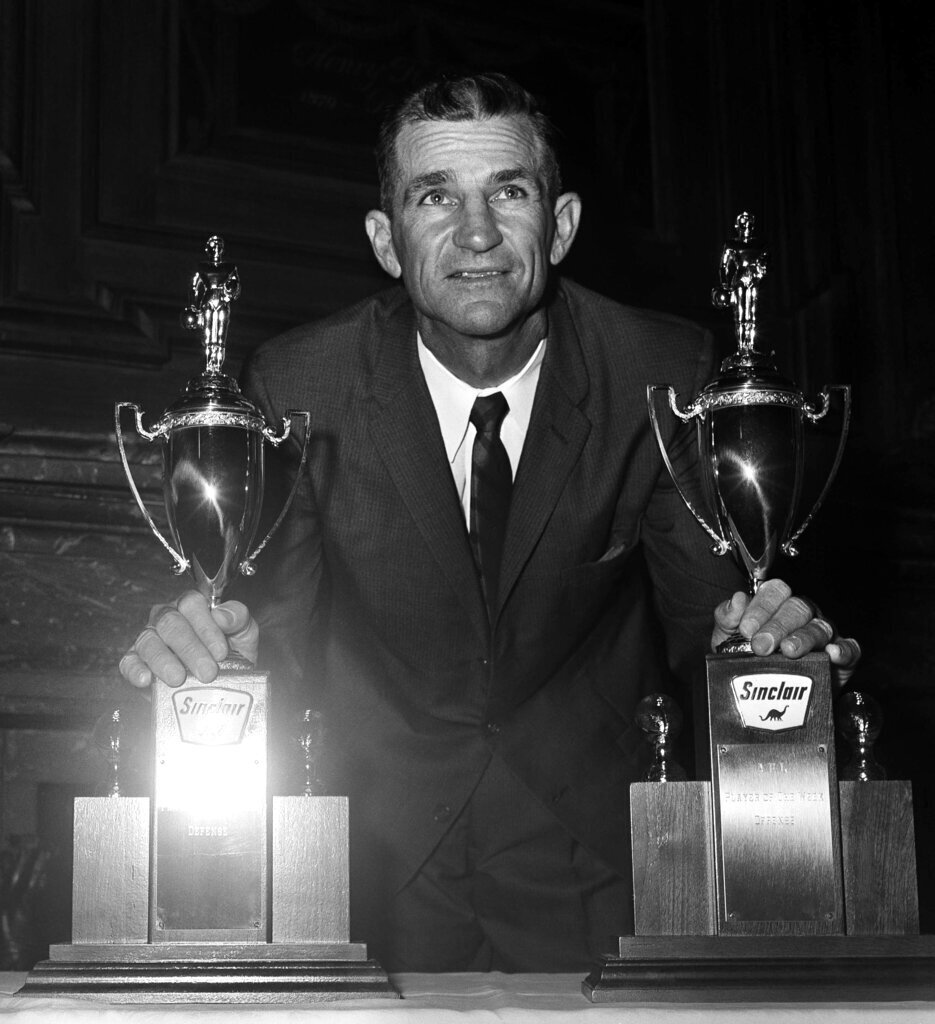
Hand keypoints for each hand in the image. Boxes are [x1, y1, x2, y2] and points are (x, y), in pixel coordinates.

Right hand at [119, 590, 258, 688]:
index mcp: (191, 605)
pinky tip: (146, 680)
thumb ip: (238, 617)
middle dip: (190, 649)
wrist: (224, 681)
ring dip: (164, 661)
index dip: (206, 627)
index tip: (221, 652)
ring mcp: (149, 638)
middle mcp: (167, 617)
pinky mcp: (135, 661)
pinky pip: (129, 662)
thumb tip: (221, 615)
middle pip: (170, 624)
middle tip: (207, 672)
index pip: (192, 604)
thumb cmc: (232, 650)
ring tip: (178, 679)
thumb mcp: (244, 631)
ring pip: (148, 642)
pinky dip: (135, 670)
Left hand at [712, 578, 860, 686]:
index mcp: (776, 606)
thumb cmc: (749, 660)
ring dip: (803, 638)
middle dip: (777, 626)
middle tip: (762, 646)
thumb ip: (727, 618)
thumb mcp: (728, 639)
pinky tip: (832, 653)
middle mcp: (802, 616)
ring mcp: (825, 634)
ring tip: (789, 651)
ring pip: (819, 627)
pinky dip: (844, 650)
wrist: (768, 699)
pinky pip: (850, 648)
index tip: (746, 629)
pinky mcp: (843, 658)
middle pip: (796, 608)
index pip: (775, 592)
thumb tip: (736, 599)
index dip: (761, 607)